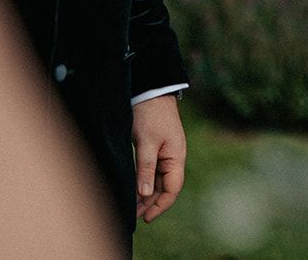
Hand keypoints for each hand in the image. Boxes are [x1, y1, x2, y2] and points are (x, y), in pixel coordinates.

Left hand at [132, 95, 185, 223]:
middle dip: (151, 203)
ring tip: (131, 206)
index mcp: (176, 157)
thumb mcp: (147, 142)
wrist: (151, 89)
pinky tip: (134, 188)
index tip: (145, 218)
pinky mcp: (155, 147)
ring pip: (158, 180)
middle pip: (165, 187)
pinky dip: (144, 181)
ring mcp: (165, 152)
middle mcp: (173, 157)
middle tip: (133, 216)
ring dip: (146, 194)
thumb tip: (145, 194)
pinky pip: (152, 170)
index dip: (160, 206)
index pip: (172, 189)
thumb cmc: (150, 114)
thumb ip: (146, 168)